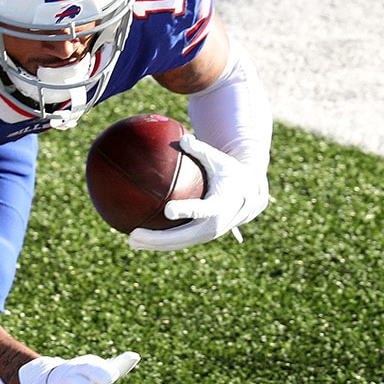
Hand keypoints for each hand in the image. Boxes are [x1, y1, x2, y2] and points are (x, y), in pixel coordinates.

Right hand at [0, 352, 140, 383]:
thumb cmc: (79, 379)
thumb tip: (135, 356)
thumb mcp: (95, 371)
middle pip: (74, 382)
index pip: (89, 367)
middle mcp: (63, 379)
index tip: (112, 378)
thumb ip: (116, 366)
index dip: (100, 372)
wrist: (40, 383)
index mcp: (78, 368)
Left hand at [127, 134, 268, 250]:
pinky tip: (141, 239)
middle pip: (183, 236)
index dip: (185, 210)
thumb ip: (201, 150)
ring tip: (132, 242)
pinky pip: (179, 241)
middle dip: (158, 239)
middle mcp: (214, 225)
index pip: (200, 209)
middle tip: (134, 235)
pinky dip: (160, 243)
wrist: (251, 197)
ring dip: (155, 245)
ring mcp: (208, 234)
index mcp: (220, 205)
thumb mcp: (220, 160)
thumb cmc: (231, 173)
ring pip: (178, 243)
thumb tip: (183, 138)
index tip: (168, 210)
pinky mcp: (202, 237)